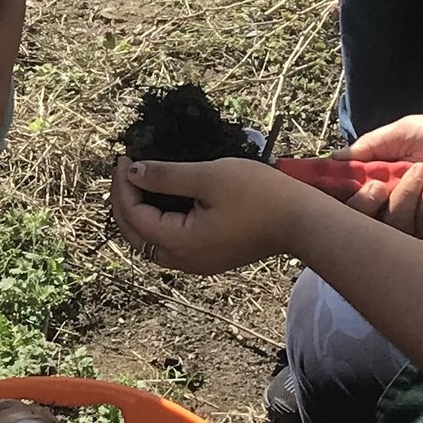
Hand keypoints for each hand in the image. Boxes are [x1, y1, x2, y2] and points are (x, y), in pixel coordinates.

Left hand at [111, 155, 315, 274]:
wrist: (300, 221)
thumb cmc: (259, 195)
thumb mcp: (209, 176)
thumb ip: (166, 175)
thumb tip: (133, 172)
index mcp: (179, 242)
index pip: (133, 215)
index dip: (123, 185)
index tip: (125, 158)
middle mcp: (182, 261)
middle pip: (134, 234)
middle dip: (122, 200)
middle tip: (124, 169)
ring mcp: (195, 264)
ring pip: (148, 243)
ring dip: (136, 213)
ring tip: (135, 182)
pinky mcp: (206, 259)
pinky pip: (167, 244)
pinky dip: (155, 222)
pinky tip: (158, 201)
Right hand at [342, 112, 422, 237]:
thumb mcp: (406, 131)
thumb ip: (370, 146)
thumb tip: (334, 160)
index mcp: (381, 177)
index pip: (347, 192)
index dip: (332, 192)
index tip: (321, 186)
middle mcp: (393, 201)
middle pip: (360, 220)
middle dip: (363, 204)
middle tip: (377, 186)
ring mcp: (415, 219)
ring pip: (391, 224)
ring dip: (407, 194)